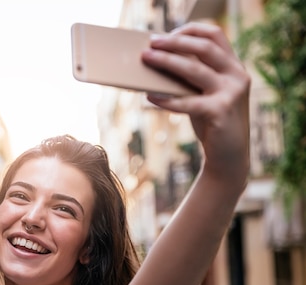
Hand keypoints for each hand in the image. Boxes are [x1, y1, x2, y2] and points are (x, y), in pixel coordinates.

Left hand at [141, 22, 250, 180]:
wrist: (229, 156)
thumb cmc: (211, 122)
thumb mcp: (203, 94)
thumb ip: (191, 77)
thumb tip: (157, 61)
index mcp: (233, 66)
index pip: (215, 34)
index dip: (190, 29)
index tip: (166, 34)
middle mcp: (237, 75)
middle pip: (203, 48)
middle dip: (174, 42)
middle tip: (151, 43)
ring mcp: (231, 93)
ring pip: (195, 70)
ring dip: (167, 62)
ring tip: (146, 59)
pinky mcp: (220, 112)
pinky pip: (188, 102)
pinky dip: (167, 99)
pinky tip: (150, 96)